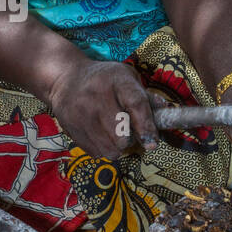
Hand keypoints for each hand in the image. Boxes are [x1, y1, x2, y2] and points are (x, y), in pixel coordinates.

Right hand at [46, 59, 160, 158]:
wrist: (65, 78)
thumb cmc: (104, 79)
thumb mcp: (126, 78)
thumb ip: (146, 96)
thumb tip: (166, 112)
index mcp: (116, 80)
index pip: (135, 104)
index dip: (146, 126)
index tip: (152, 143)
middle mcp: (96, 97)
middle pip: (121, 134)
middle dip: (130, 138)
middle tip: (127, 130)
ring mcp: (81, 115)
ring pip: (110, 149)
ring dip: (117, 147)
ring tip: (113, 132)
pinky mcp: (71, 129)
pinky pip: (96, 153)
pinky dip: (103, 149)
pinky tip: (100, 134)